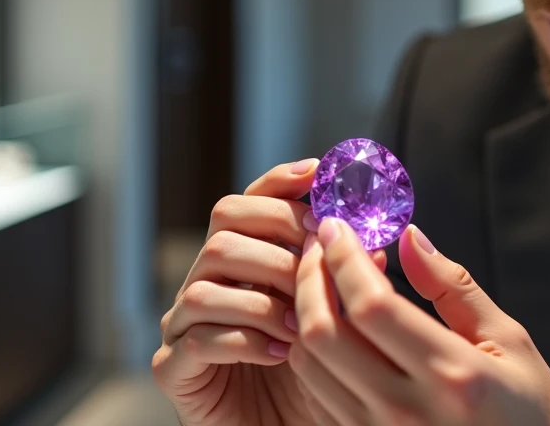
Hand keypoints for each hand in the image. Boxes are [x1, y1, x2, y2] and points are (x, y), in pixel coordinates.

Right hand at [151, 159, 388, 425]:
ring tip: (302, 323)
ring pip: (205, 281)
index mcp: (248, 259)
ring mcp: (185, 323)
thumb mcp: (342, 322)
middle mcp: (211, 281)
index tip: (318, 173)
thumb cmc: (316, 376)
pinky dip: (242, 340)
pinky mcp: (173, 369)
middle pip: (224, 225)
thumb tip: (375, 241)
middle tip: (315, 262)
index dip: (282, 182)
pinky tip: (279, 353)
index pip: (253, 201)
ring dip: (261, 296)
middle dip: (276, 237)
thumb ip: (352, 281)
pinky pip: (195, 338)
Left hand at [289, 216, 549, 425]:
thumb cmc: (531, 414)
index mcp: (452, 375)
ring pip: (310, 364)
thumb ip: (454, 287)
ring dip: (306, 312)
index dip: (345, 258)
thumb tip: (410, 238)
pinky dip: (313, 350)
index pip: (371, 306)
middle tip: (323, 244)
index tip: (340, 226)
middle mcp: (406, 411)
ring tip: (325, 279)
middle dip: (312, 276)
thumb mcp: (510, 341)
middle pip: (324, 334)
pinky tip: (333, 323)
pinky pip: (317, 393)